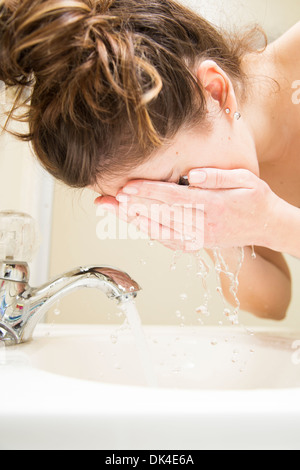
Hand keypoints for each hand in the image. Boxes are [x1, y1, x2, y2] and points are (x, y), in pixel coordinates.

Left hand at [104, 168, 279, 250]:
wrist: (267, 226)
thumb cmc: (255, 199)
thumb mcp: (245, 180)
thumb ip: (218, 177)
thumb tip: (191, 177)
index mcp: (212, 207)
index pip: (172, 199)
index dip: (147, 193)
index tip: (126, 188)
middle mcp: (202, 226)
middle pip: (159, 215)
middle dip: (130, 206)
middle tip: (105, 200)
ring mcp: (198, 239)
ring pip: (158, 229)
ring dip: (132, 220)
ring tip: (111, 210)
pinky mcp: (196, 245)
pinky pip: (167, 241)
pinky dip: (148, 232)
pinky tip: (133, 223)